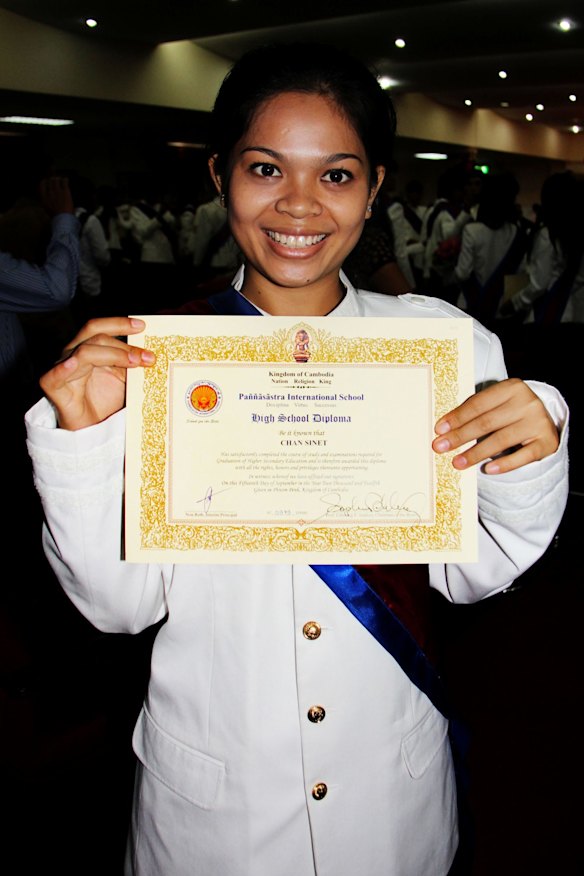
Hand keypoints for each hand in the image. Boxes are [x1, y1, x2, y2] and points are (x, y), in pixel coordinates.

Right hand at [39, 176, 73, 216]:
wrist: (62, 217)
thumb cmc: (55, 216)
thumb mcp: (47, 209)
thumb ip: (46, 203)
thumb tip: (47, 201)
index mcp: (44, 197)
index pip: (41, 186)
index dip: (43, 182)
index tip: (45, 181)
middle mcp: (49, 192)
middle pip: (49, 182)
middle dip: (52, 180)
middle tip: (55, 180)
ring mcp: (57, 190)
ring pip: (56, 180)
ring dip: (58, 179)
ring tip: (60, 179)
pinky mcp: (65, 191)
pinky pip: (64, 182)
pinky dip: (65, 180)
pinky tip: (66, 179)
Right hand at [39, 317, 154, 430]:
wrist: (92, 429)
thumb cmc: (105, 402)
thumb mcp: (124, 379)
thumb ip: (133, 364)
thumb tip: (151, 353)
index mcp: (88, 348)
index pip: (100, 328)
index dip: (120, 324)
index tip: (143, 326)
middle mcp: (73, 354)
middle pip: (94, 335)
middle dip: (124, 344)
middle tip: (147, 356)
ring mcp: (62, 369)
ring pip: (85, 352)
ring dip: (114, 355)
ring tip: (134, 363)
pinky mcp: (53, 387)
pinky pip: (54, 376)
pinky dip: (63, 369)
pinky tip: (73, 364)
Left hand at [432, 378, 558, 473]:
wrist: (544, 423)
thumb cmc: (510, 414)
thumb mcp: (496, 405)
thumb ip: (475, 412)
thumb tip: (444, 430)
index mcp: (512, 387)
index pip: (478, 403)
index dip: (457, 417)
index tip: (439, 430)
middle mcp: (528, 402)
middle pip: (487, 422)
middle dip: (460, 436)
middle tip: (440, 447)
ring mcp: (539, 422)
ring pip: (501, 440)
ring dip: (476, 453)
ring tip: (457, 463)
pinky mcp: (546, 442)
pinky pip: (522, 456)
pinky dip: (504, 464)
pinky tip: (487, 470)